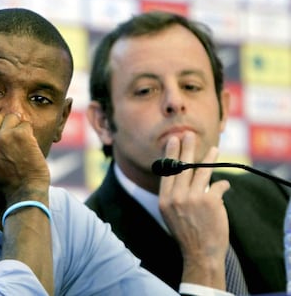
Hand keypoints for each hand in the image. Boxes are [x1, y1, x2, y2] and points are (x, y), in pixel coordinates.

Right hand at [0, 113, 49, 204]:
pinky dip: (29, 133)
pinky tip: (29, 146)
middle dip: (5, 126)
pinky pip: (25, 124)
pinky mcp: (20, 135)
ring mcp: (3, 136)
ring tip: (21, 144)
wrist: (24, 194)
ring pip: (11, 117)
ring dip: (18, 128)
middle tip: (13, 142)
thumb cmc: (2, 185)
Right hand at [159, 131, 228, 287]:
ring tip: (214, 149)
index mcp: (165, 200)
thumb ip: (173, 195)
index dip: (171, 154)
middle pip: (182, 167)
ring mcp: (193, 198)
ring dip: (209, 159)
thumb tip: (181, 174)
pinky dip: (222, 185)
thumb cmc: (186, 233)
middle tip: (188, 135)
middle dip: (186, 148)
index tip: (173, 141)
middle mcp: (176, 197)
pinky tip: (224, 184)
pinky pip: (218, 186)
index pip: (168, 171)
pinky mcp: (210, 201)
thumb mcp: (170, 214)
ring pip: (202, 172)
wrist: (200, 253)